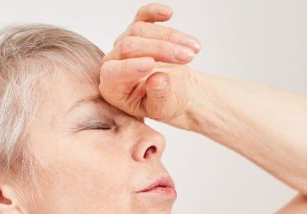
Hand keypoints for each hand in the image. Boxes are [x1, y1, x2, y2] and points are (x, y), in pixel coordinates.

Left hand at [99, 3, 200, 124]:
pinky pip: (142, 16)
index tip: (151, 65)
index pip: (114, 72)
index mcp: (113, 87)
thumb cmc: (165, 103)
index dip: (130, 67)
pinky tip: (168, 13)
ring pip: (141, 30)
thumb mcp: (164, 109)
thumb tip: (158, 80)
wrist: (175, 90)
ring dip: (171, 37)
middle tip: (187, 57)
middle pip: (130, 47)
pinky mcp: (137, 31)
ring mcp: (124, 44)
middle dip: (162, 50)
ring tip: (194, 49)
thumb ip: (159, 97)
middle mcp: (114, 62)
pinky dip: (154, 12)